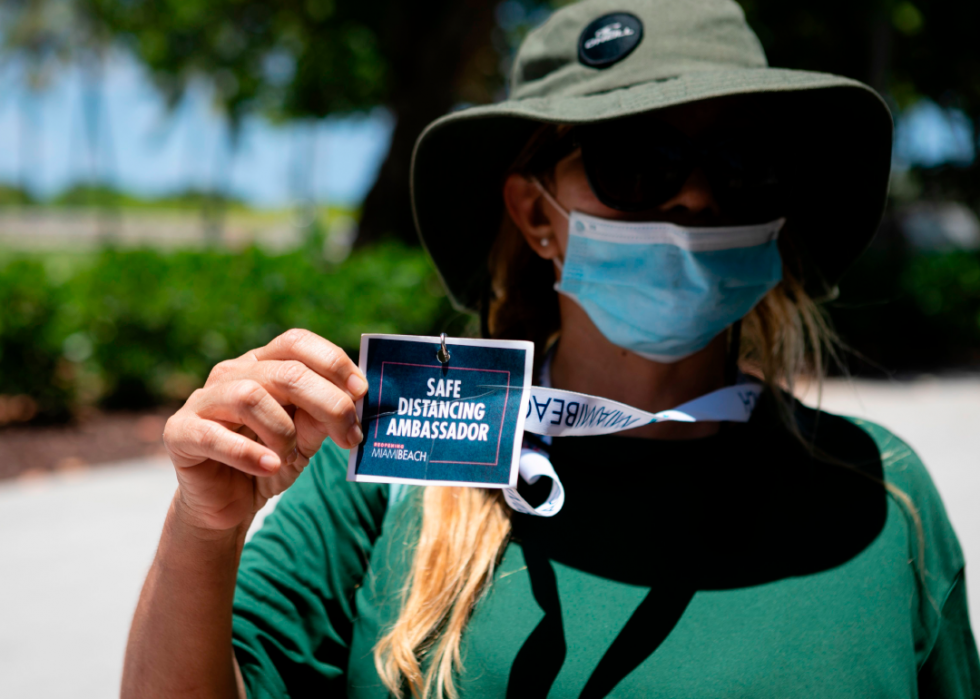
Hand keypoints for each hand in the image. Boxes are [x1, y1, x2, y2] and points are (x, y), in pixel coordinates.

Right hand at [162, 329, 367, 532]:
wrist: (226, 504)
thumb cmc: (269, 460)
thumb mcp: (305, 440)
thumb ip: (321, 419)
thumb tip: (352, 400)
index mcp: (262, 364)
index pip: (296, 343)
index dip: (333, 362)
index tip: (362, 393)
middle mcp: (231, 373)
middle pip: (284, 372)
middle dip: (327, 403)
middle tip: (350, 436)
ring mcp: (202, 401)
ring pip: (250, 397)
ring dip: (283, 431)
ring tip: (290, 456)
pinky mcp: (180, 432)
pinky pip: (215, 436)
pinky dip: (250, 453)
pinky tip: (270, 466)